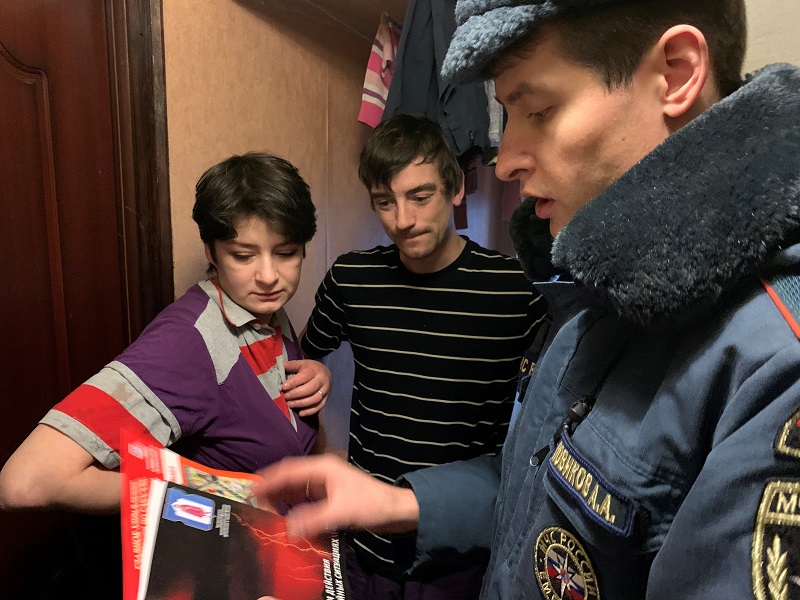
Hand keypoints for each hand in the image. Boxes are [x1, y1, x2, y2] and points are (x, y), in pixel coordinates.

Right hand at [253, 454, 418, 539]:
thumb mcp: (341, 513)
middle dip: (271, 490)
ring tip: (263, 513)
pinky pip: (304, 501)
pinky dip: (293, 508)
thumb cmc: (372, 505)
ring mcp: (325, 485)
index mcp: (322, 468)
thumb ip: (314, 520)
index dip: (268, 479)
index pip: (289, 470)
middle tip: (252, 505)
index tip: (250, 489)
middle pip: (289, 479)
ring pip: (295, 490)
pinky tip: (285, 519)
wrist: (395, 511)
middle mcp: (321, 473)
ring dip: (281, 500)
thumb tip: (287, 528)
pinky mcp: (329, 497)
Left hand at [282, 359, 330, 416]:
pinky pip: (319, 406)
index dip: (294, 382)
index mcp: (315, 369)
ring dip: (301, 403)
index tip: (284, 387)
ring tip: (290, 404)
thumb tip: (281, 365)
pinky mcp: (326, 398)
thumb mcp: (302, 364)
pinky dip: (310, 411)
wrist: (325, 372)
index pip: (305, 376)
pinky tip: (301, 413)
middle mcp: (322, 380)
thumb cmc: (310, 368)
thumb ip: (292, 365)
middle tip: (286, 396)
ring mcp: (326, 390)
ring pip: (315, 399)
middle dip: (296, 394)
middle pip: (310, 389)